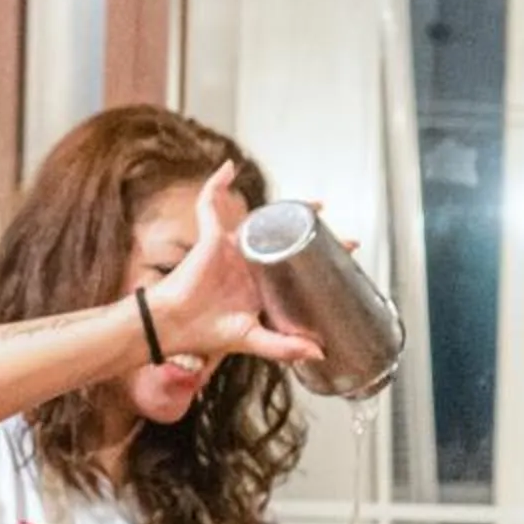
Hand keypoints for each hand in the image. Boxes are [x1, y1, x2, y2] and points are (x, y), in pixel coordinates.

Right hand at [144, 169, 323, 369]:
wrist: (175, 328)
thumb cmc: (205, 331)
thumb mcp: (253, 340)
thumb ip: (284, 347)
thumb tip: (318, 354)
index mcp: (257, 281)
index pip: (294, 259)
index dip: (321, 251)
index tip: (348, 248)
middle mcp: (246, 261)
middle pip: (281, 234)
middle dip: (308, 225)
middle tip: (331, 220)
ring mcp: (229, 247)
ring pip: (257, 218)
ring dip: (282, 206)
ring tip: (310, 202)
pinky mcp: (211, 238)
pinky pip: (210, 207)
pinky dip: (216, 185)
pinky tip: (228, 169)